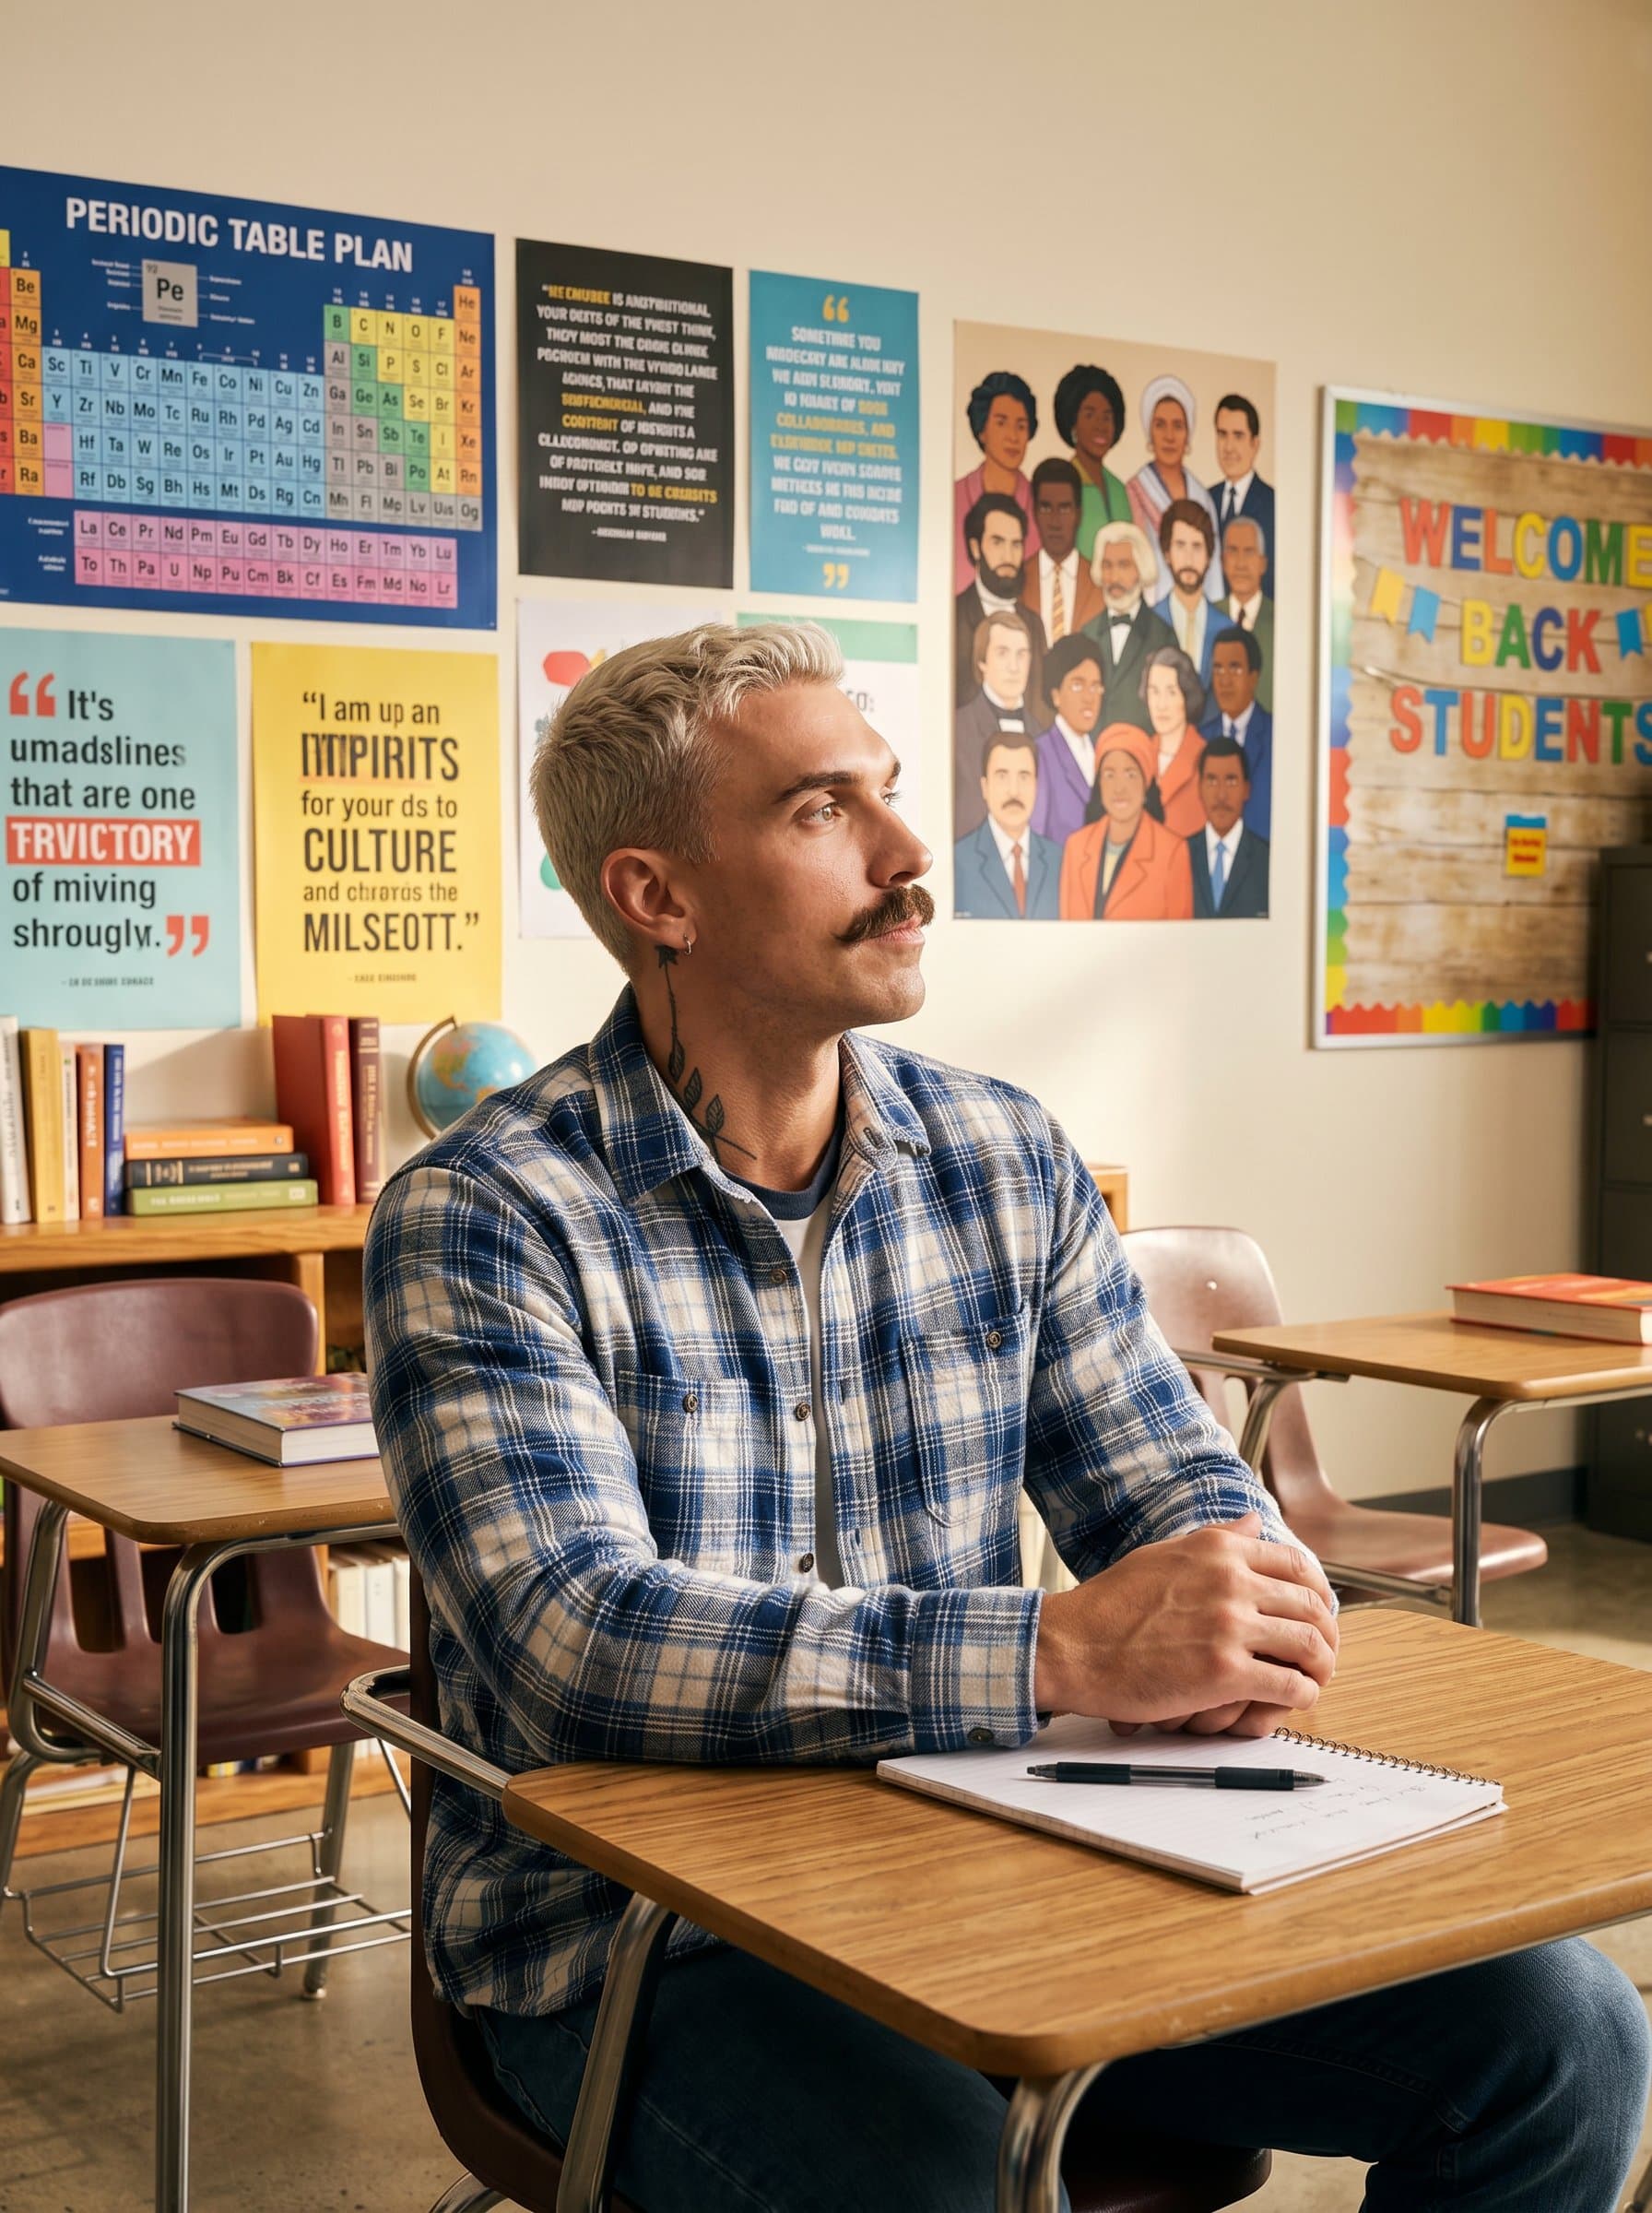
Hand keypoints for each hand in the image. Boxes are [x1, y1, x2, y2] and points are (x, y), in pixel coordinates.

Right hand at [1032, 1512, 1337, 1726]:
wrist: (1073, 1646)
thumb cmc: (1111, 1605)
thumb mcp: (1166, 1554)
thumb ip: (1217, 1539)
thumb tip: (1253, 1522)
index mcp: (1219, 1551)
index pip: (1297, 1564)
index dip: (1318, 1592)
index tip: (1317, 1612)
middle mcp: (1231, 1581)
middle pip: (1313, 1605)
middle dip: (1328, 1633)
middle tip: (1322, 1652)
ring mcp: (1229, 1626)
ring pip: (1310, 1646)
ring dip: (1321, 1667)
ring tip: (1314, 1679)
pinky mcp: (1224, 1672)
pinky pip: (1288, 1686)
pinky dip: (1301, 1696)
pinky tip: (1292, 1699)